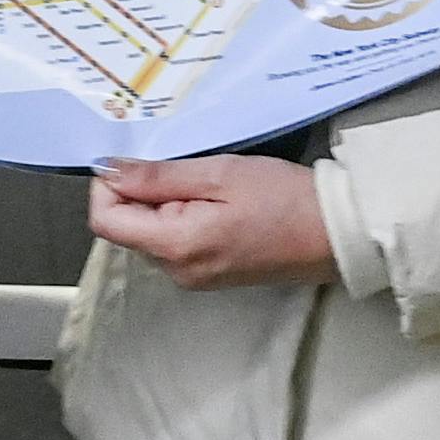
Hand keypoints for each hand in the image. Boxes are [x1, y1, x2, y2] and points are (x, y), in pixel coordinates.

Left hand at [90, 156, 335, 290]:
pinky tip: (218, 203)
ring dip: (165, 204)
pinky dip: (182, 218)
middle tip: (188, 170)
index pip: (104, 221)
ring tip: (210, 186)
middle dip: (142, 193)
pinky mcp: (209, 276)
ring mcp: (193, 278)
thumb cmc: (282, 198)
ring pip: (151, 233)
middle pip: (126, 227)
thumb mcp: (218, 174)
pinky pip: (175, 243)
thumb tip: (109, 172)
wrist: (334, 233)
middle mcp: (176, 271)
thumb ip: (158, 176)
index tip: (136, 161)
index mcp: (174, 246)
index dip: (108, 186)